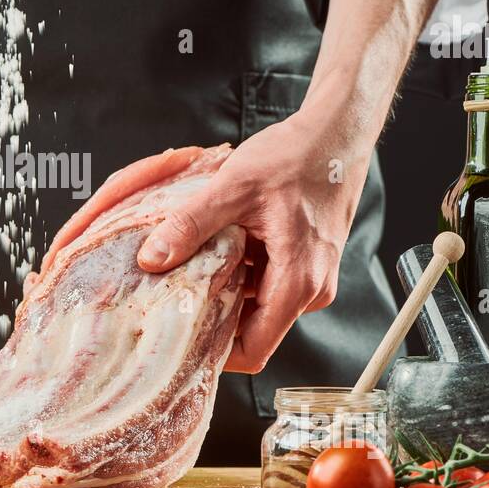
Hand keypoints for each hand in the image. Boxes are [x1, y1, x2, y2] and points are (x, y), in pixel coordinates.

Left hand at [136, 115, 371, 372]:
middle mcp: (309, 289)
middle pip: (250, 330)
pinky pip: (263, 282)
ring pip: (254, 304)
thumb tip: (152, 259)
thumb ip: (191, 225)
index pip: (253, 351)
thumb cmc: (297, 156)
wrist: (336, 133)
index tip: (175, 341)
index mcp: (298, 282)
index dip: (213, 354)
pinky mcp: (303, 263)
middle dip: (209, 318)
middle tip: (166, 300)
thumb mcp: (233, 187)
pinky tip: (212, 248)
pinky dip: (236, 270)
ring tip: (185, 267)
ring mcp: (309, 277)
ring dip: (221, 290)